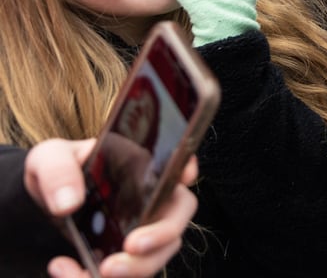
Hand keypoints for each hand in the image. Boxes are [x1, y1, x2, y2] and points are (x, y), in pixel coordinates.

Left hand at [25, 139, 197, 277]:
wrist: (41, 204)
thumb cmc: (55, 171)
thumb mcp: (48, 159)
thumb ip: (58, 171)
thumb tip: (67, 203)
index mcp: (139, 167)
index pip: (176, 164)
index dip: (187, 169)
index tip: (183, 176)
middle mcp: (149, 200)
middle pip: (175, 219)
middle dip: (160, 238)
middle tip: (131, 248)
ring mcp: (140, 231)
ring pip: (157, 255)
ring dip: (135, 270)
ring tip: (97, 271)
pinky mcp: (123, 257)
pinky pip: (127, 275)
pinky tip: (65, 269)